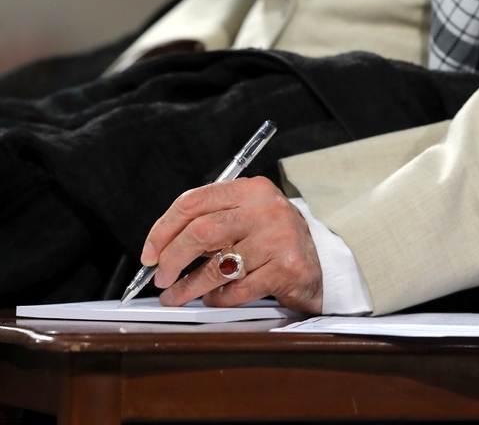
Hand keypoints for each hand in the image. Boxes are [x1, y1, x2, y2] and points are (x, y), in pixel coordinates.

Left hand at [140, 177, 322, 313]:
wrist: (320, 264)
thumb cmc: (273, 242)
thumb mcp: (246, 219)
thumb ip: (211, 224)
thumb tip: (160, 249)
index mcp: (250, 189)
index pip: (194, 201)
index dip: (162, 229)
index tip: (149, 253)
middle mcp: (266, 209)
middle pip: (201, 231)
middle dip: (171, 259)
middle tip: (160, 277)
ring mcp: (279, 238)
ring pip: (218, 266)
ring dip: (188, 286)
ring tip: (176, 296)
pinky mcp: (287, 269)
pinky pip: (238, 289)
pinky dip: (219, 298)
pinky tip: (214, 298)